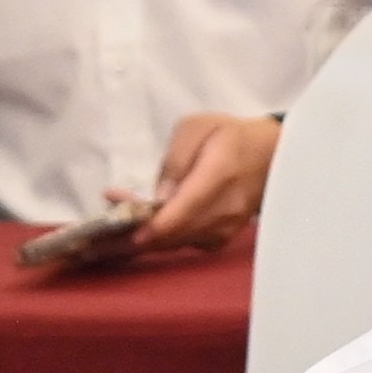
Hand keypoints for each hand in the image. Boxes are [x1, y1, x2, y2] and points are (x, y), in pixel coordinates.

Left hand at [127, 111, 280, 251]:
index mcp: (220, 174)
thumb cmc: (230, 136)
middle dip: (133, 233)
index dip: (152, 224)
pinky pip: (185, 244)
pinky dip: (160, 238)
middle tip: (100, 230)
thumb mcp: (196, 128)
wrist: (270, 157)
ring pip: (176, 243)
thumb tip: (160, 195)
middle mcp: (226, 208)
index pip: (184, 209)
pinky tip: (142, 227)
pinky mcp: (222, 239)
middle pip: (175, 233)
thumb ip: (176, 159)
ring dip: (142, 237)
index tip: (120, 226)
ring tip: (112, 228)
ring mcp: (226, 228)